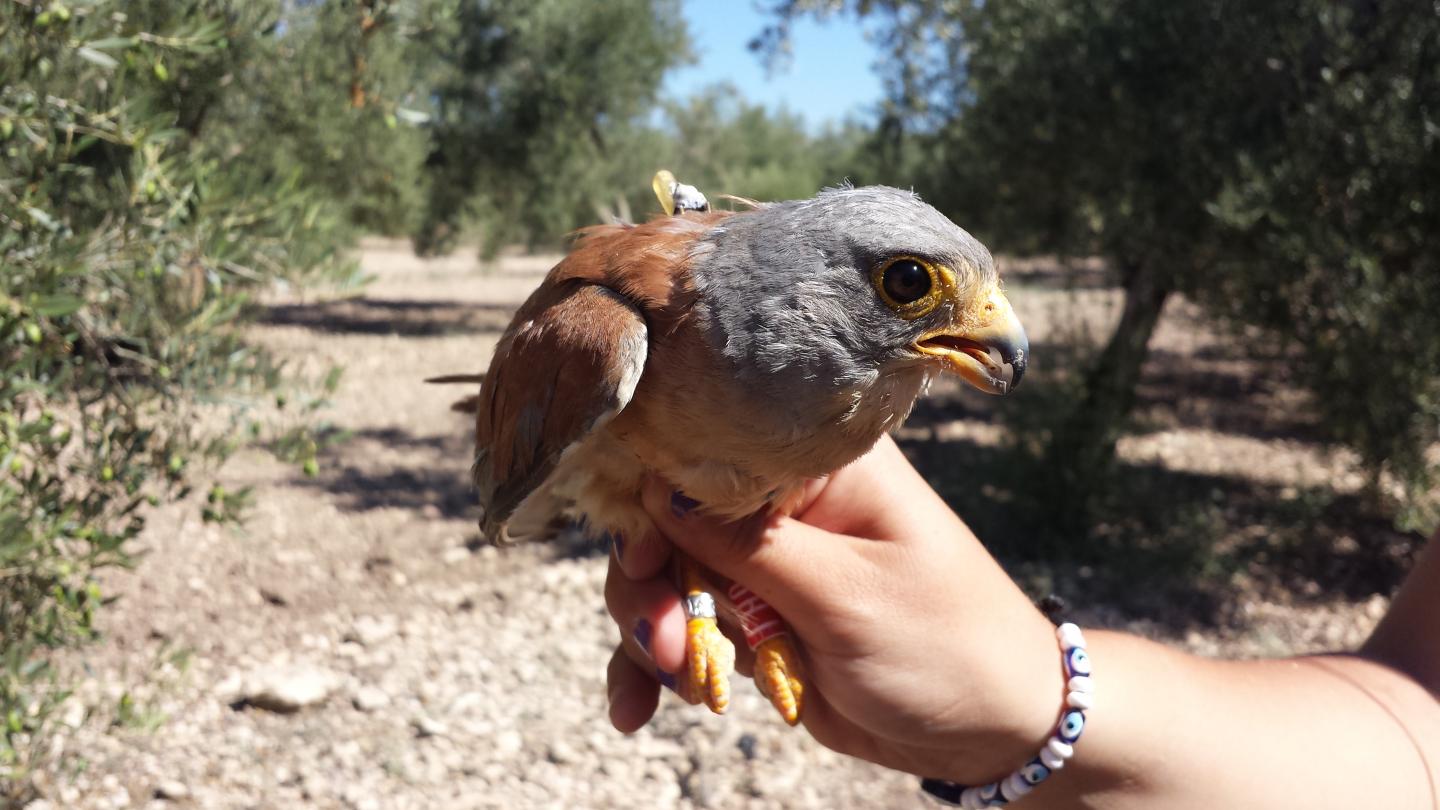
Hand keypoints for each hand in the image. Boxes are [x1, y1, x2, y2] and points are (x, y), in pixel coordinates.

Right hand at [603, 435, 1061, 782]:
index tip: (640, 553)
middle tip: (664, 641)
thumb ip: (748, 545)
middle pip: (670, 516)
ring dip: (651, 630)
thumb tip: (654, 487)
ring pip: (666, 576)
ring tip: (670, 681)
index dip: (654, 492)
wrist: (994, 729)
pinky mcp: (757, 617)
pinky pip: (685, 628)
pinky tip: (639, 708)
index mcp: (820, 464)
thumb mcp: (848, 596)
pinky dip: (657, 666)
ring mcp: (767, 562)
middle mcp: (786, 501)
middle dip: (650, 583)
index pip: (709, 446)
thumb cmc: (946, 644)